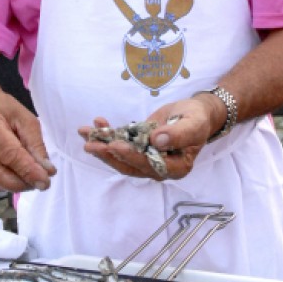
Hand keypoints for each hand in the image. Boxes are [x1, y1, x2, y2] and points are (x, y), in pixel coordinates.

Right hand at [0, 88, 55, 192]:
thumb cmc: (2, 109)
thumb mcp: (25, 118)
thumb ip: (36, 145)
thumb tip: (47, 171)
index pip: (8, 154)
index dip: (28, 171)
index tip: (45, 181)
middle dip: (21, 183)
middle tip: (40, 183)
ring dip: (13, 186)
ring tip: (28, 178)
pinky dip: (2, 185)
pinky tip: (13, 176)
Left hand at [78, 96, 219, 180]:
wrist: (196, 113)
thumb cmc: (198, 119)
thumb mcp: (194, 124)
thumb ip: (179, 134)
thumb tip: (157, 141)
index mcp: (175, 168)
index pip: (150, 165)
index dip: (131, 156)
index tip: (115, 145)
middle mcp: (158, 167)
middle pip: (130, 165)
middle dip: (108, 154)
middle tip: (90, 144)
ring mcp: (146, 159)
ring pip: (121, 156)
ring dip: (102, 145)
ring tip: (85, 133)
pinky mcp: (138, 148)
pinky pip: (121, 143)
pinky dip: (107, 134)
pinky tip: (97, 123)